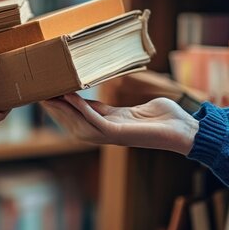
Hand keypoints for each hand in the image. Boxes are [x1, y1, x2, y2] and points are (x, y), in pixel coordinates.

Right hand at [40, 94, 198, 154]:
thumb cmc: (167, 117)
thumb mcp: (137, 109)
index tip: (49, 94)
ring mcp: (113, 135)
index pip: (80, 116)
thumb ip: (120, 106)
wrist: (187, 130)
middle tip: (41, 94)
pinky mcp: (120, 134)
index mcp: (111, 125)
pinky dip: (81, 108)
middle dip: (56, 110)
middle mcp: (109, 133)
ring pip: (79, 124)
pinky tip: (71, 97)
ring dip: (63, 109)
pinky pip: (95, 121)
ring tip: (50, 95)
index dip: (64, 106)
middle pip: (74, 122)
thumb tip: (109, 96)